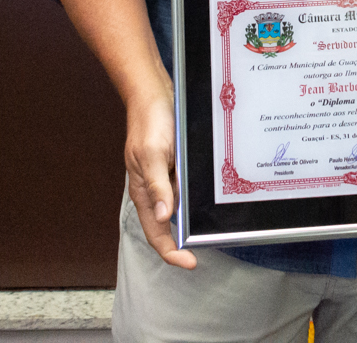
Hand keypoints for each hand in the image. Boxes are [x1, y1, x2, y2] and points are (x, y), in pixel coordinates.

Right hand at [124, 90, 195, 268]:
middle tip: (207, 247)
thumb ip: (157, 185)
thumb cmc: (149, 122)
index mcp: (143, 192)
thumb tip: (164, 217)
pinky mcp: (175, 168)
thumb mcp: (153, 153)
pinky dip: (197, 200)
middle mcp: (155, 190)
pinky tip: (211, 199)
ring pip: (180, 210)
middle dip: (184, 242)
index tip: (191, 262)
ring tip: (213, 229)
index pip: (155, 233)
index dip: (171, 252)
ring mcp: (165, 180)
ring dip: (192, 222)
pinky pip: (186, 191)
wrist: (153, 94)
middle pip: (169, 227)